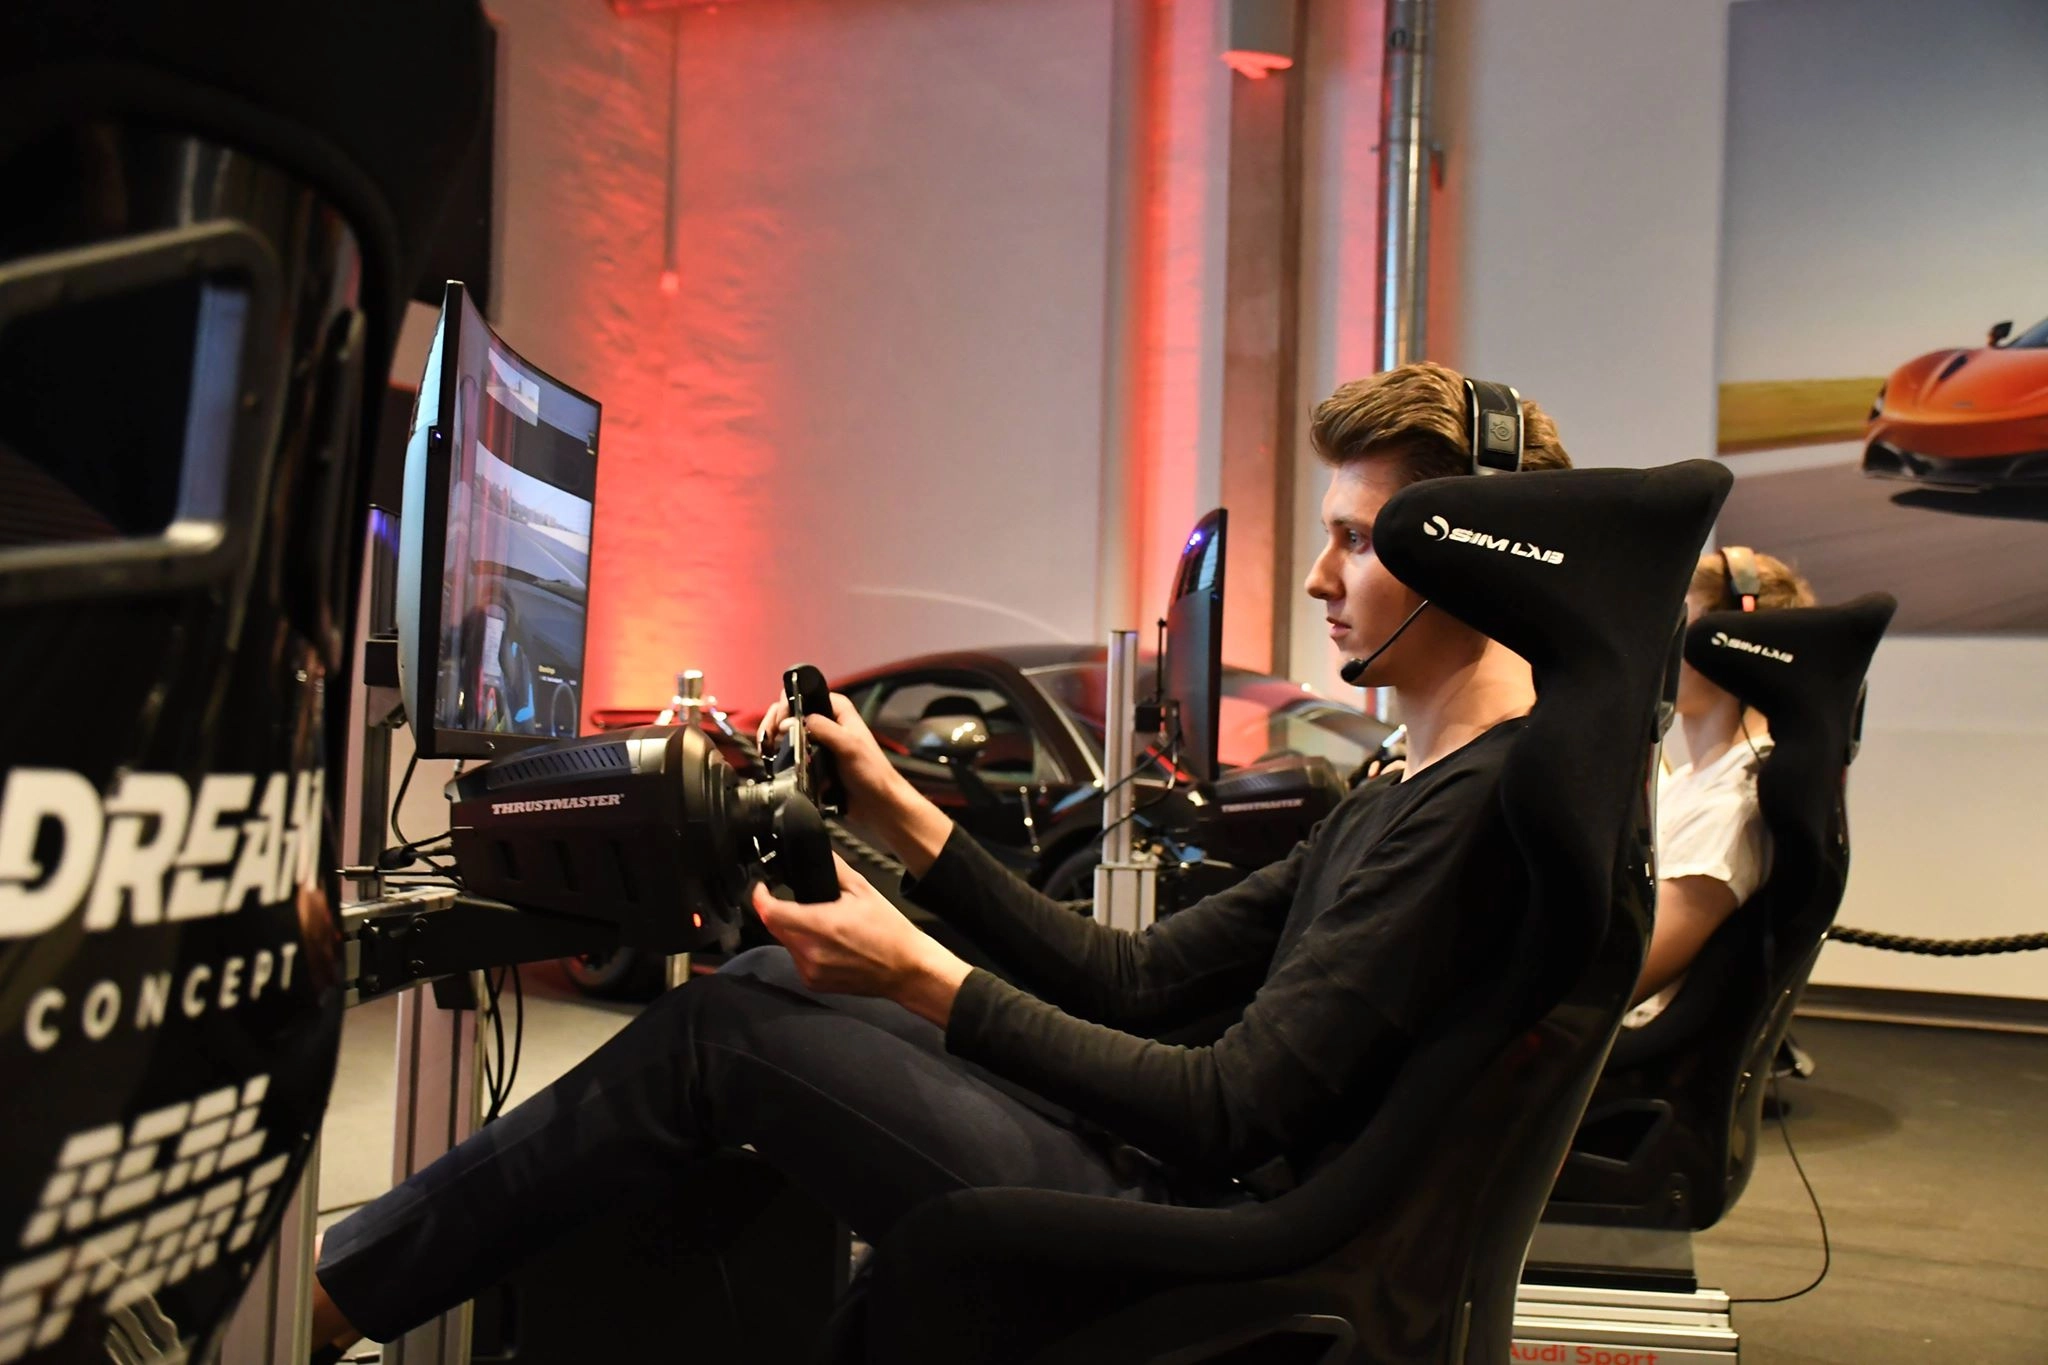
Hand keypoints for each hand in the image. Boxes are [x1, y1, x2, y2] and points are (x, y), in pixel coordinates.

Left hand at [751, 854, 971, 1025]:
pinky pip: (797, 959)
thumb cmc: (889, 931)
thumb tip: (816, 852)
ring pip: (785, 943)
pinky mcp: (814, 983)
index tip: (761, 888)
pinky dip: (804, 948)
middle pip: (776, 927)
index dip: (759, 897)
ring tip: (821, 925)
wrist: (905, 969)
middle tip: (800, 903)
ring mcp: (811, 971)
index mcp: (821, 925)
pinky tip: (826, 944)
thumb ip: (833, 868)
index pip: (770, 912)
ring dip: (793, 931)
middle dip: (781, 912)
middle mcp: (811, 952)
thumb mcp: (863, 890)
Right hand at [756, 692, 948, 868]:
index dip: (787, 704)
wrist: (877, 804)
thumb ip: (820, 728)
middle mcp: (826, 721)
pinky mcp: (812, 760)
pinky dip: (780, 757)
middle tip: (767, 739)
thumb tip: (789, 723)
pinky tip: (772, 762)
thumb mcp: (848, 745)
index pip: (804, 694)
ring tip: (766, 751)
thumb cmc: (871, 772)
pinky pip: (790, 754)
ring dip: (774, 741)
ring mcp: (818, 741)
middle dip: (775, 723)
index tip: (780, 724)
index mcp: (837, 709)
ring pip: (787, 733)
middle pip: (790, 712)